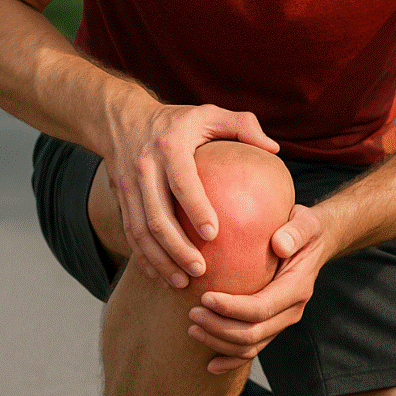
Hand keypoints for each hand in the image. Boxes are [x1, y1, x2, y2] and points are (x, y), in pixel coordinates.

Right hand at [106, 99, 277, 288]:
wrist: (121, 119)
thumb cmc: (178, 120)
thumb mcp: (209, 113)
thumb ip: (243, 126)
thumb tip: (275, 149)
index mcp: (170, 146)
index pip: (182, 182)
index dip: (196, 209)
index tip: (215, 235)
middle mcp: (144, 168)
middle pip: (157, 216)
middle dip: (178, 248)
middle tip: (201, 271)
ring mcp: (128, 186)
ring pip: (140, 232)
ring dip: (160, 260)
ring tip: (183, 282)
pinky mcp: (120, 199)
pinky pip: (129, 234)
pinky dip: (143, 258)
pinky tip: (161, 277)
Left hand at [187, 204, 334, 372]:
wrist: (317, 243)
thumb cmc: (304, 229)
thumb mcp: (304, 222)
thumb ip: (294, 232)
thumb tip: (279, 244)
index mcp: (297, 288)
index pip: (261, 308)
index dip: (232, 308)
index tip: (205, 298)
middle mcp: (292, 310)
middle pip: (253, 333)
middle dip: (219, 328)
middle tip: (191, 313)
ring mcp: (282, 320)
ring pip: (250, 346)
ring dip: (219, 343)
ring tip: (193, 328)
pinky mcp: (273, 324)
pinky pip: (252, 349)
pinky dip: (231, 359)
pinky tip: (210, 364)